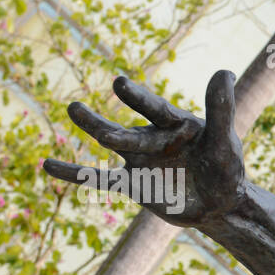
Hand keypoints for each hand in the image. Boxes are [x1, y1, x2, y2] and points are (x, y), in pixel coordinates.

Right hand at [43, 71, 243, 226]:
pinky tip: (48, 165)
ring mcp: (140, 158)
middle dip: (102, 124)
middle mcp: (153, 136)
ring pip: (111, 144)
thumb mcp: (224, 142)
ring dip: (93, 129)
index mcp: (175, 124)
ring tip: (73, 109)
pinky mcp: (133, 184)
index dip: (137, 99)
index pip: (154, 109)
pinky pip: (99, 179)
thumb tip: (225, 71)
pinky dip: (75, 174)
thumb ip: (220, 110)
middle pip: (125, 130)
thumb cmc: (226, 169)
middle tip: (76, 108)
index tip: (118, 83)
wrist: (221, 203)